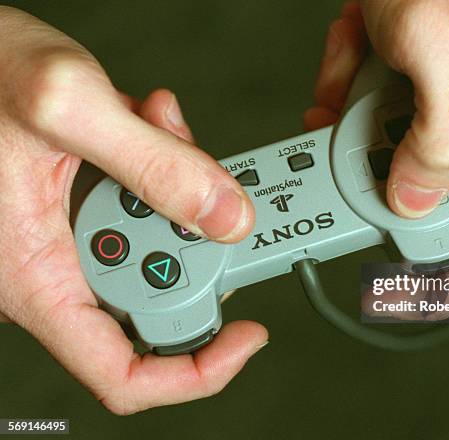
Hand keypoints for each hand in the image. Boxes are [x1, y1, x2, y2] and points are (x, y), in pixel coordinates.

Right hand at [0, 7, 266, 413]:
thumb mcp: (70, 107)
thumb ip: (155, 164)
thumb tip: (226, 219)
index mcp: (39, 277)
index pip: (122, 374)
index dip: (195, 372)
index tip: (244, 335)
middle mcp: (57, 269)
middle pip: (158, 301)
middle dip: (196, 242)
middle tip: (202, 181)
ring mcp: (72, 239)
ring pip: (158, 245)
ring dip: (179, 189)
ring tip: (159, 127)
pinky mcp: (84, 207)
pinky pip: (144, 206)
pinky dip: (161, 167)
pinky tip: (148, 123)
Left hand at [306, 0, 448, 265]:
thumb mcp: (445, 47)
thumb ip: (440, 136)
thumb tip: (417, 201)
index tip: (419, 300)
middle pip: (443, 207)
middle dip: (388, 183)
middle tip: (358, 148)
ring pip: (400, 165)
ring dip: (363, 128)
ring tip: (359, 71)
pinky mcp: (422, 100)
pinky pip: (378, 126)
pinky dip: (352, 99)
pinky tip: (353, 62)